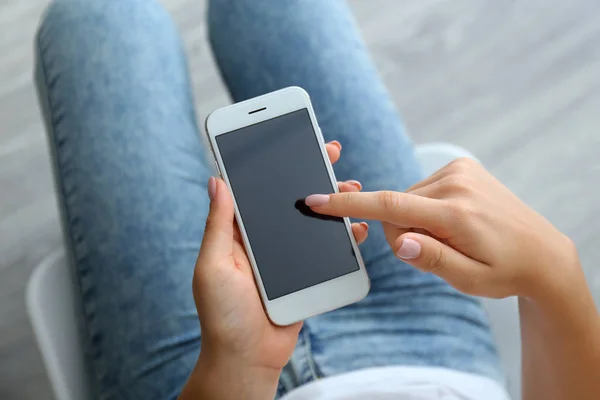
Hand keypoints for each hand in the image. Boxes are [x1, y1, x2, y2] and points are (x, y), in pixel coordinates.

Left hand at [184, 142, 368, 398]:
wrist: (246, 359)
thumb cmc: (221, 316)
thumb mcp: (213, 265)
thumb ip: (219, 224)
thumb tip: (217, 180)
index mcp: (238, 234)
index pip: (256, 189)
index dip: (271, 163)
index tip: (288, 137)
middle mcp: (263, 240)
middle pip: (290, 199)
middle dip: (311, 173)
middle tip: (329, 151)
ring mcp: (286, 257)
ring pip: (313, 221)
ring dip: (333, 201)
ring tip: (350, 184)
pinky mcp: (305, 275)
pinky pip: (326, 250)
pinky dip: (343, 237)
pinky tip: (356, 227)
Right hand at [305, 157, 577, 299]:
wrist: (541, 252)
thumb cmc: (505, 271)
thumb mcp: (468, 279)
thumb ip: (432, 259)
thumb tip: (400, 241)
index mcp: (455, 214)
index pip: (389, 206)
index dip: (347, 205)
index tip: (314, 200)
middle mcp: (456, 184)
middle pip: (396, 209)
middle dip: (404, 234)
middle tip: (437, 251)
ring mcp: (459, 171)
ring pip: (408, 199)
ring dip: (418, 221)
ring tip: (452, 236)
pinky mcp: (462, 166)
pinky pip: (422, 189)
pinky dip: (428, 207)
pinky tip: (455, 220)